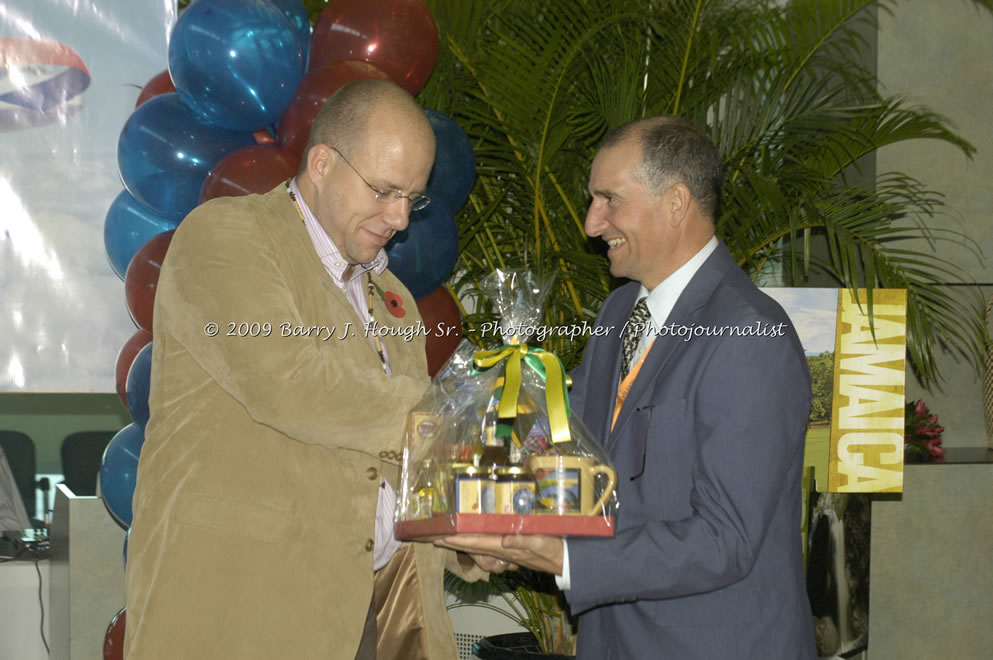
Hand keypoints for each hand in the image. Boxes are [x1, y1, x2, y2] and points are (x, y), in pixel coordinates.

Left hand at [434, 534, 563, 574]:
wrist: (566, 562)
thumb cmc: (554, 550)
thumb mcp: (540, 542)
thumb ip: (522, 540)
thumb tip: (503, 540)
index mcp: (505, 547)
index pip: (476, 543)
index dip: (458, 541)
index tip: (441, 538)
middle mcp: (503, 552)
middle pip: (473, 547)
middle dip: (455, 543)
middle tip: (437, 538)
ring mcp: (507, 554)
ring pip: (481, 549)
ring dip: (465, 545)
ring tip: (451, 538)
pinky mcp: (514, 552)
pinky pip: (491, 548)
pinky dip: (480, 544)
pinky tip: (477, 540)